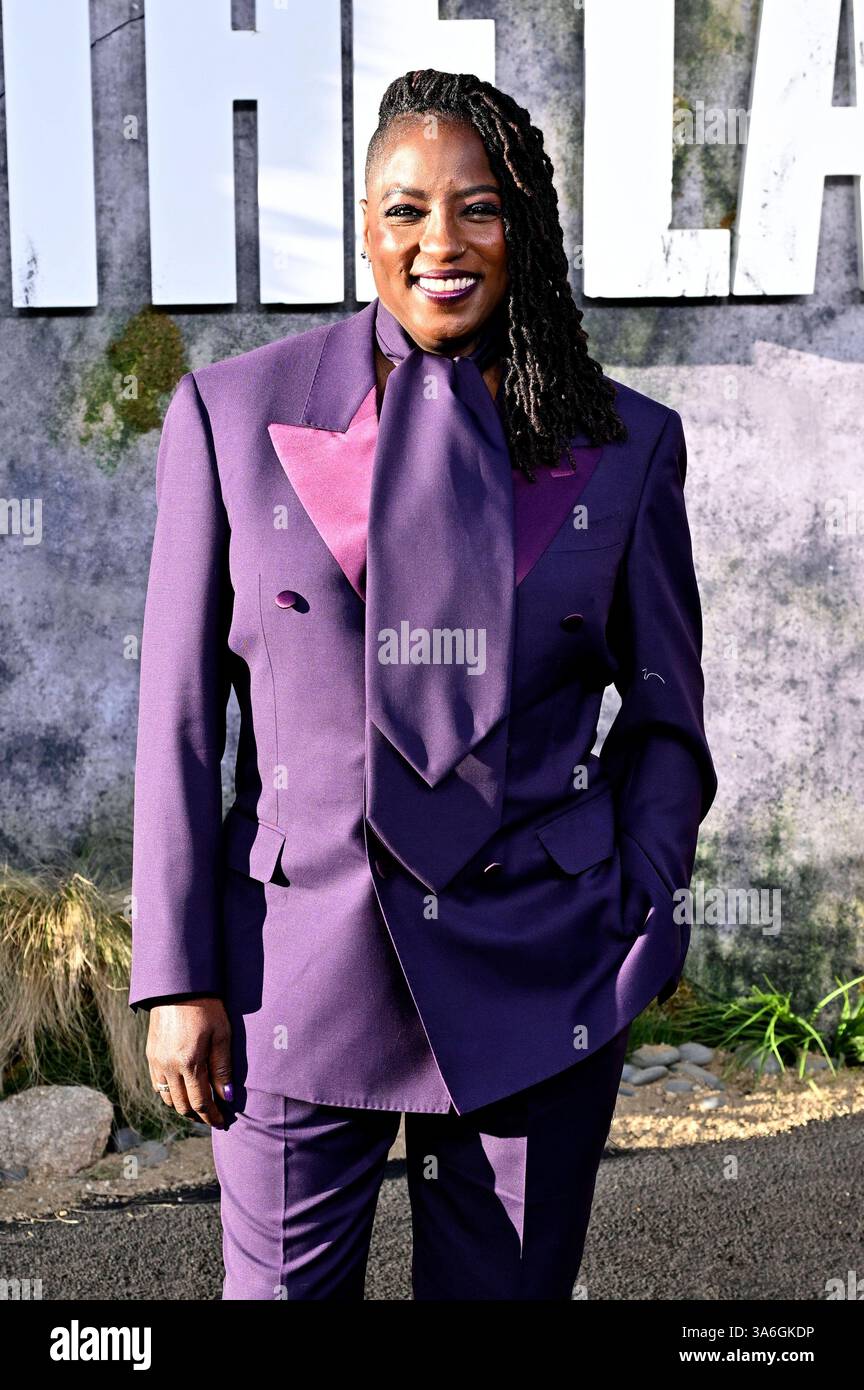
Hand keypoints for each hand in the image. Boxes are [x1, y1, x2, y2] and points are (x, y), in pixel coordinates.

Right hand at [147, 997, 231, 1127]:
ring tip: (199, 1105)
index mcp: (189, 1063)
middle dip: (198, 1115)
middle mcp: (169, 1067)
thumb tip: (227, 1097)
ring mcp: (156, 1062)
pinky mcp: (150, 1055)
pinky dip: (170, 1093)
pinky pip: (157, 1085)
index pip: (200, 1102)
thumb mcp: (222, 1036)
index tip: (221, 1122)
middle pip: (182, 1105)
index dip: (211, 1116)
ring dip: (183, 1106)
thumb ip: (223, 1069)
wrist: (179, 987)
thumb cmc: (207, 1008)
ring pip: (167, 1098)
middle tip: (212, 1116)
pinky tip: (182, 1089)